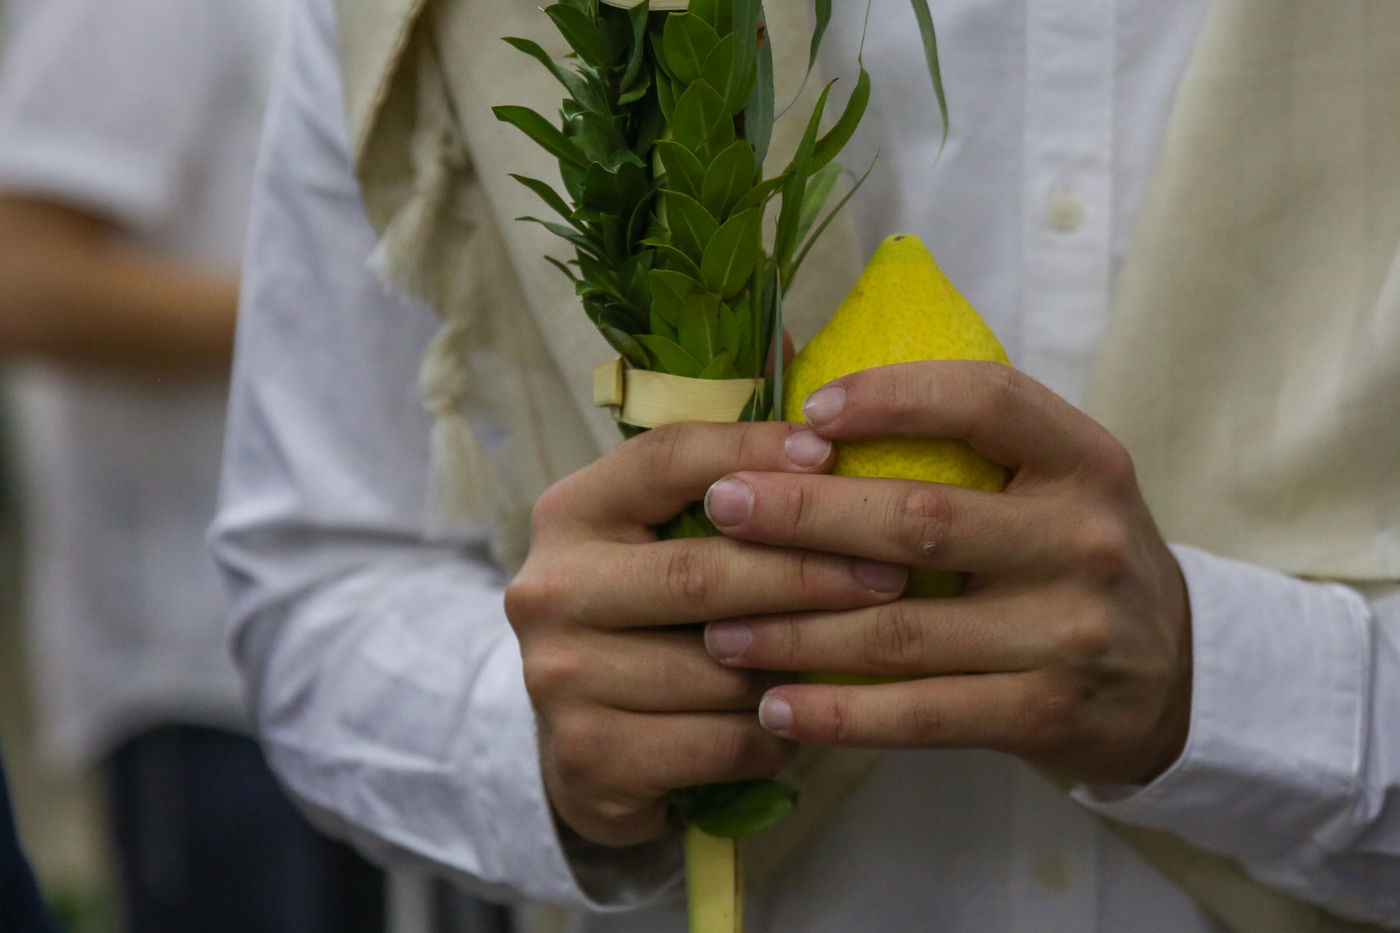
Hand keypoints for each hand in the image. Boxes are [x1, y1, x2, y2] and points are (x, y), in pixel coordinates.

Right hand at [505, 421, 910, 845]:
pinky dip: (779, 733)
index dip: (752, 450)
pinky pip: (726, 742)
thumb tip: (831, 448)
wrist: (586, 752)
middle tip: (889, 574)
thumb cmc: (647, 625)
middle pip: (700, 572)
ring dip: (800, 666)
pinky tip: (799, 720)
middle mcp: (551, 590)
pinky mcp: (591, 758)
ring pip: (723, 670)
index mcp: (570, 514)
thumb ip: (720, 500)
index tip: (830, 453)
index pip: (665, 460)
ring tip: (856, 656)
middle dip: (807, 573)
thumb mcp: (655, 544)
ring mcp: (561, 679)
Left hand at [701, 362, 1192, 785]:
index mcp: (1084, 460)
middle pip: (919, 518)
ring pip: (902, 629)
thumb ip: (972, 450)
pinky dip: (839, 714)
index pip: (985, 401)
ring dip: (794, 628)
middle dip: (803, 514)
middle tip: (721, 507)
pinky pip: (921, 714)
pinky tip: (774, 706)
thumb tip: (815, 418)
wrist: (1175, 677)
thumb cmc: (1074, 561)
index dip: (890, 398)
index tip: (807, 415)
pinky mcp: (1046, 713)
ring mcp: (1070, 633)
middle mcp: (1083, 538)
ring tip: (718, 629)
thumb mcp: (1057, 486)